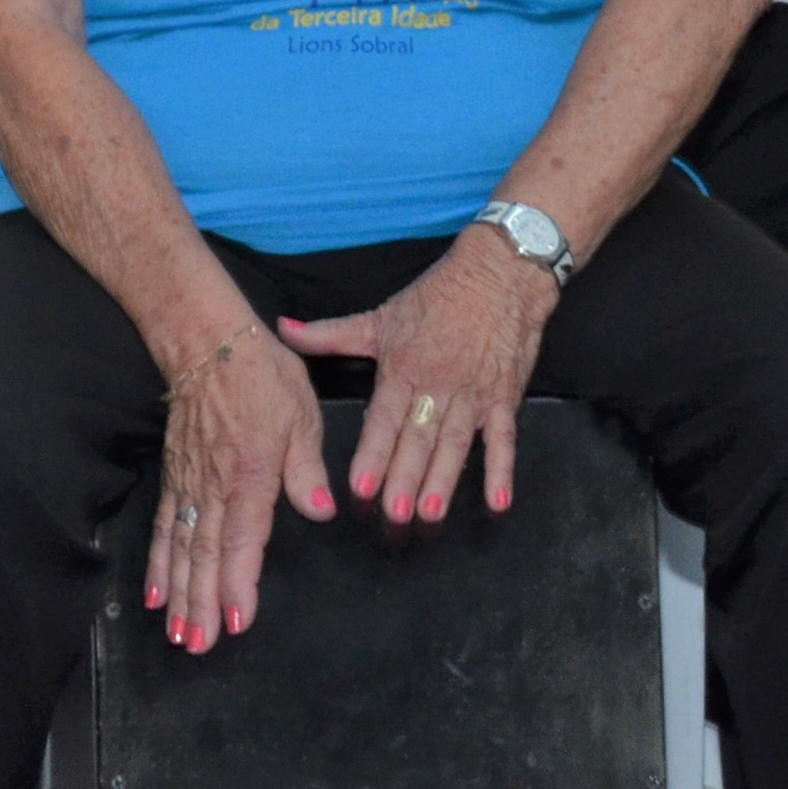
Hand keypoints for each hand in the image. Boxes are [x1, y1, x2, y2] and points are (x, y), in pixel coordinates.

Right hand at [147, 322, 334, 649]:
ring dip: (179, 593)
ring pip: (182, 547)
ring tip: (176, 632)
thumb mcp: (300, 412)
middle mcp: (214, 484)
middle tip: (198, 645)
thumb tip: (319, 508)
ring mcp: (190, 481)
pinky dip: (159, 560)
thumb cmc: (260, 373)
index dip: (239, 584)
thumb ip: (305, 465)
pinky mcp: (175, 474)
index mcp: (249, 472)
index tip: (238, 622)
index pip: (243, 539)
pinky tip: (155, 591)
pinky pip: (166, 524)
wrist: (206, 339)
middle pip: (205, 554)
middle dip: (202, 604)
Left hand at [281, 228, 557, 525]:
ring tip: (431, 514)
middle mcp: (437, 384)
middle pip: (418, 438)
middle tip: (394, 514)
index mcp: (402, 367)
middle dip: (405, 477)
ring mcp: (473, 393)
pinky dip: (502, 470)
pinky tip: (499, 503)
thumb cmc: (436, 296)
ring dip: (444, 480)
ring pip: (456, 443)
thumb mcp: (379, 316)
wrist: (499, 274)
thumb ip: (330, 333)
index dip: (373, 453)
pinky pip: (504, 438)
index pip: (383, 418)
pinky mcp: (505, 397)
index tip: (360, 487)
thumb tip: (283, 328)